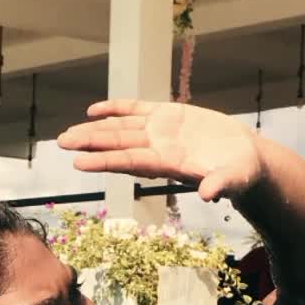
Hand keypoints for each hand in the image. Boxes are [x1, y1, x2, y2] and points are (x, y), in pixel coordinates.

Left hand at [57, 99, 264, 202]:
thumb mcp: (234, 178)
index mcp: (168, 164)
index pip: (130, 161)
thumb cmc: (240, 172)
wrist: (244, 159)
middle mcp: (158, 149)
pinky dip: (116, 108)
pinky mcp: (168, 117)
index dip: (105, 160)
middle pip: (118, 145)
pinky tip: (93, 110)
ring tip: (68, 134)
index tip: (80, 162)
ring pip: (121, 129)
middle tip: (61, 142)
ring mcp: (160, 132)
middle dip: (90, 143)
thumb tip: (210, 195)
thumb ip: (221, 185)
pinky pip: (136, 110)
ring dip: (94, 130)